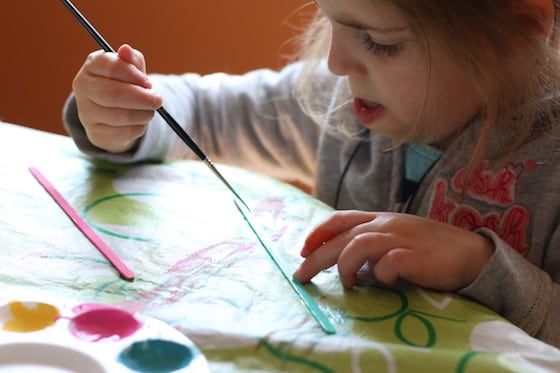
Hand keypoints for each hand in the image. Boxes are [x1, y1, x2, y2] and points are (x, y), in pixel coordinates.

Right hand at [72, 44, 162, 152]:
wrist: (112, 114)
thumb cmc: (125, 84)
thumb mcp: (131, 69)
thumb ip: (132, 60)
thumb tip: (126, 50)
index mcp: (91, 66)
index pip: (110, 67)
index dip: (133, 75)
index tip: (148, 82)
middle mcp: (83, 87)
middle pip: (113, 94)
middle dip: (141, 98)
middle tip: (158, 100)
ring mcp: (86, 112)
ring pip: (120, 116)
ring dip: (143, 114)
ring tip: (151, 110)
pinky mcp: (95, 133)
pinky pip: (124, 133)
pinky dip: (139, 128)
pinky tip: (140, 122)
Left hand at [292, 210, 493, 290]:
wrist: (472, 254)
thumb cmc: (431, 249)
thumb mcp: (397, 241)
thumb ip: (373, 250)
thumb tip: (349, 270)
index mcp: (381, 219)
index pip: (341, 218)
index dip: (318, 232)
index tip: (303, 251)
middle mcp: (388, 224)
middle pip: (342, 236)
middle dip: (317, 257)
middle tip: (301, 276)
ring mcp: (402, 238)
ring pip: (359, 244)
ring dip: (345, 266)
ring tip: (346, 284)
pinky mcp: (418, 256)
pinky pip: (390, 262)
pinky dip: (379, 273)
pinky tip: (381, 281)